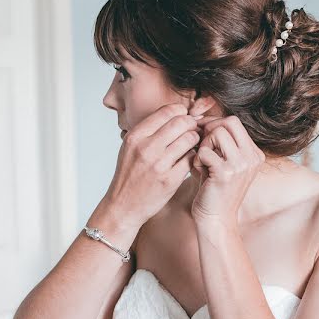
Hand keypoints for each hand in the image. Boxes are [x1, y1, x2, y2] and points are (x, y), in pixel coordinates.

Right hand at [104, 103, 200, 227]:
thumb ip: (147, 131)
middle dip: (191, 123)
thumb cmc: (129, 176)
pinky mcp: (169, 180)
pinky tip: (190, 158)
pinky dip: (194, 156)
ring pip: (189, 139)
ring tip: (193, 143)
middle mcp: (146, 148)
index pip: (166, 111)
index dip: (181, 112)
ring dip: (195, 139)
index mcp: (135, 137)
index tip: (184, 117)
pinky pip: (190, 159)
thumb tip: (173, 114)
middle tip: (193, 129)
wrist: (123, 206)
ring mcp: (158, 165)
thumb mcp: (130, 148)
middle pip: (181, 122)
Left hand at [190, 115, 264, 226]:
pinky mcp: (226, 173)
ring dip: (204, 144)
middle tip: (202, 145)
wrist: (216, 219)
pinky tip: (198, 171)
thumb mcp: (222, 162)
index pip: (235, 122)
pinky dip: (197, 158)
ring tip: (202, 160)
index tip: (202, 134)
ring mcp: (241, 165)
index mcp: (254, 154)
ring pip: (218, 132)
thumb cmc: (214, 190)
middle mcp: (252, 158)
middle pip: (229, 122)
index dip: (215, 123)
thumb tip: (202, 119)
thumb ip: (219, 142)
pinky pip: (205, 151)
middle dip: (210, 129)